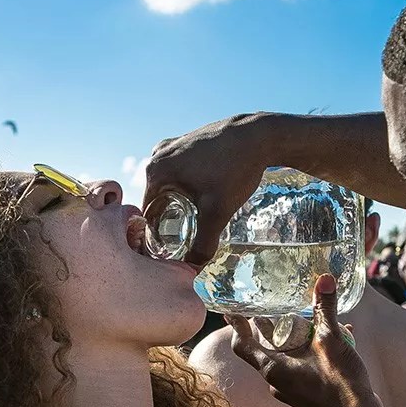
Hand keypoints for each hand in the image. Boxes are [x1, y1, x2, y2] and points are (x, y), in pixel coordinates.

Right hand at [144, 113, 277, 264]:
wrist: (260, 135)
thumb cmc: (235, 170)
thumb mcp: (218, 212)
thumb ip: (203, 245)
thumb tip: (193, 271)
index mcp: (155, 171)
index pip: (145, 215)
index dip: (156, 236)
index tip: (170, 252)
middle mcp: (157, 156)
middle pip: (155, 200)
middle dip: (167, 222)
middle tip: (185, 242)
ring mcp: (171, 147)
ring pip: (167, 187)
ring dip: (176, 205)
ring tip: (193, 224)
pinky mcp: (185, 143)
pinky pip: (177, 174)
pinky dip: (185, 188)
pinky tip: (201, 201)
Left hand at [228, 274, 375, 406]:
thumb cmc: (340, 385)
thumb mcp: (332, 341)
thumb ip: (325, 309)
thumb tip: (324, 279)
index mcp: (273, 368)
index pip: (243, 345)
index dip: (236, 326)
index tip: (232, 310)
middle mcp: (276, 380)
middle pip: (263, 348)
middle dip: (266, 326)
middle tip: (265, 305)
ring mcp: (291, 389)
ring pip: (284, 356)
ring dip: (291, 337)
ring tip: (302, 317)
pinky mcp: (306, 392)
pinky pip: (301, 365)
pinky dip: (310, 350)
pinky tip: (334, 336)